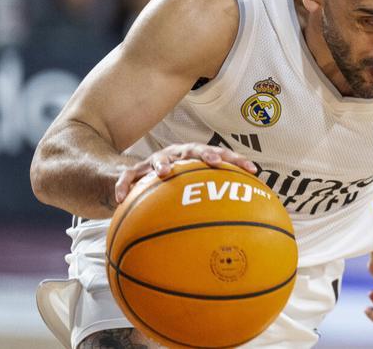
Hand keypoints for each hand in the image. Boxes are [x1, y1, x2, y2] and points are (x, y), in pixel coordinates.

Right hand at [114, 143, 256, 205]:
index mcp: (196, 156)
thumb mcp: (194, 188)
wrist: (142, 173)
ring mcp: (156, 160)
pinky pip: (127, 177)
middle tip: (215, 161)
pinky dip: (123, 186)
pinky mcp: (136, 170)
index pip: (221, 154)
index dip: (236, 160)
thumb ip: (215, 198)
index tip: (252, 169)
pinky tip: (121, 199)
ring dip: (162, 164)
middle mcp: (178, 154)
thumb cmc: (177, 183)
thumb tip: (245, 222)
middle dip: (206, 154)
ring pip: (158, 158)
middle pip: (194, 150)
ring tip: (164, 173)